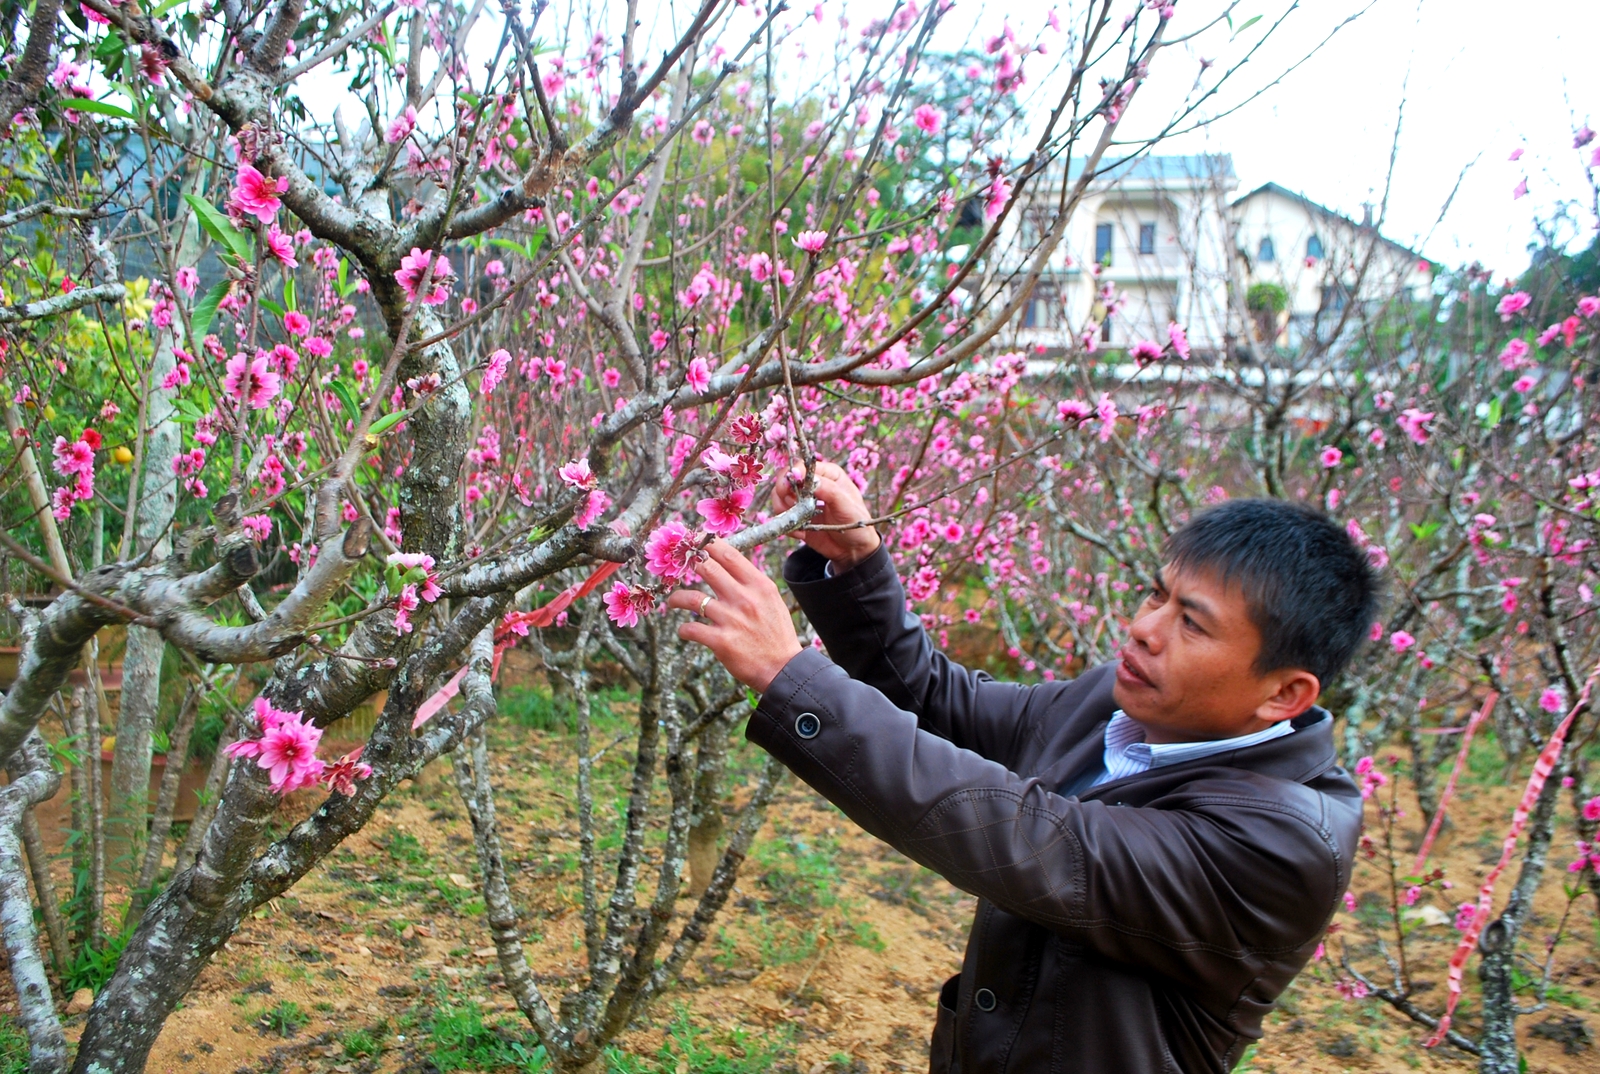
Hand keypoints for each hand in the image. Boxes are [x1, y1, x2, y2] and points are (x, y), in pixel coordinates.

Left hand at [668, 539, 803, 693]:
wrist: (783, 669)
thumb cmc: (776, 634)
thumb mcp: (772, 600)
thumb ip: (751, 583)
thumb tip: (728, 566)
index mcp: (759, 586)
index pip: (730, 556)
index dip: (709, 545)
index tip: (696, 542)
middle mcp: (744, 598)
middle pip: (707, 568)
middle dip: (689, 563)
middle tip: (679, 565)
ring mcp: (731, 620)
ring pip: (692, 598)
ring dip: (676, 598)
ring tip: (673, 601)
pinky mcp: (721, 641)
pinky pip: (691, 628)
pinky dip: (684, 629)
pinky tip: (685, 630)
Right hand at [772, 460, 880, 573]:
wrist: (853, 549)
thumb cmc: (856, 522)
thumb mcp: (847, 505)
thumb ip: (829, 490)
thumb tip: (811, 479)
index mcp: (828, 474)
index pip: (803, 466)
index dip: (794, 473)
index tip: (792, 484)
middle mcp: (812, 484)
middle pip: (785, 478)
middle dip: (784, 491)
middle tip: (792, 504)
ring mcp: (802, 501)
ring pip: (779, 496)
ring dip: (784, 509)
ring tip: (800, 521)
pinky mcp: (796, 517)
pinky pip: (781, 516)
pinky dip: (787, 524)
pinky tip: (801, 533)